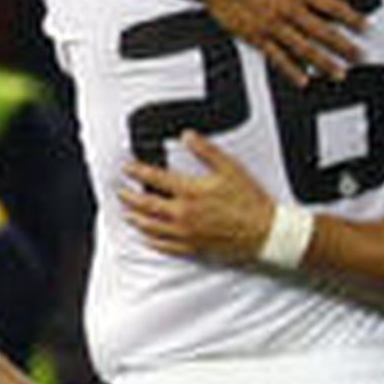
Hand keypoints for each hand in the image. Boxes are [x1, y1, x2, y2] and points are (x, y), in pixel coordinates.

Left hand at [120, 132, 275, 264]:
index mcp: (191, 192)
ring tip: (127, 213)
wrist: (264, 232)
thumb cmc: (249, 202)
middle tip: (119, 191)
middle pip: (147, 205)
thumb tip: (188, 136)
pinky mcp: (193, 248)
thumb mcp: (230, 168)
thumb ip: (206, 151)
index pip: (155, 179)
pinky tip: (146, 237)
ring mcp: (186, 233)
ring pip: (152, 227)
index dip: (137, 171)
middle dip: (130, 196)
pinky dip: (152, 241)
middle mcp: (184, 214)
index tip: (126, 168)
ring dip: (136, 218)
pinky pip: (165, 246)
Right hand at [200, 0, 363, 86]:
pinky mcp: (257, 37)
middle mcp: (289, 9)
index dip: (352, 18)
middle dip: (345, 47)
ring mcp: (274, 26)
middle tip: (359, 57)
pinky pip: (278, 58)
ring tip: (338, 73)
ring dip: (325, 63)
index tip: (364, 27)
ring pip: (305, 49)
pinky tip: (303, 79)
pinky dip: (292, 71)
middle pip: (324, 32)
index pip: (333, 7)